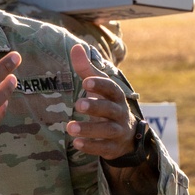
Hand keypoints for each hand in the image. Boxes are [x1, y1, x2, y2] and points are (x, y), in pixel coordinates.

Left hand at [65, 44, 135, 159]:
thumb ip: (86, 69)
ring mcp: (118, 131)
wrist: (125, 134)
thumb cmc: (106, 103)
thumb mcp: (97, 86)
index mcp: (116, 96)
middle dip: (95, 107)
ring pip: (107, 130)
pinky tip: (76, 143)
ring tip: (70, 127)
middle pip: (110, 109)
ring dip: (89, 129)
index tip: (86, 81)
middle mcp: (119, 112)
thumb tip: (75, 47)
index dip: (100, 85)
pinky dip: (91, 146)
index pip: (111, 88)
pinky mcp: (113, 147)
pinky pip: (104, 148)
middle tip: (77, 105)